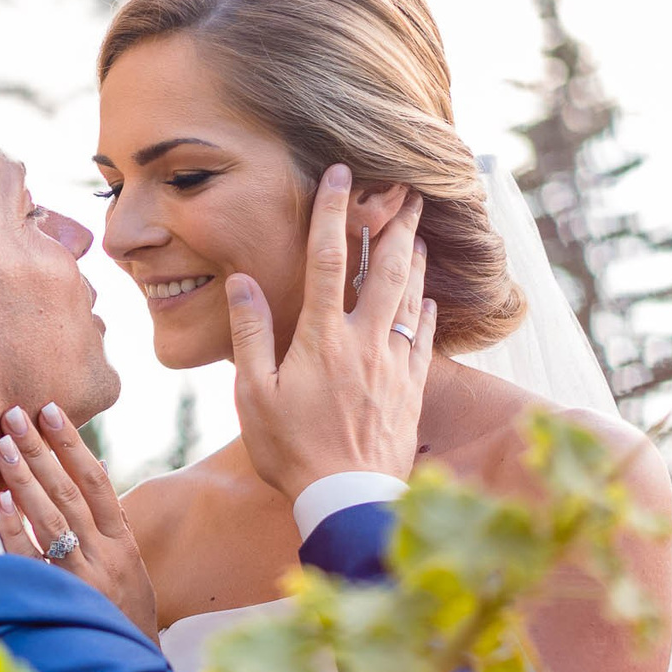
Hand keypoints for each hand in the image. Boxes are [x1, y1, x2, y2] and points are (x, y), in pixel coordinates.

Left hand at [0, 401, 157, 639]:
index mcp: (122, 540)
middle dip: (40, 450)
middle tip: (12, 415)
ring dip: (25, 479)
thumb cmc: (124, 610)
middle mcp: (105, 554)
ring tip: (1, 445)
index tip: (50, 410)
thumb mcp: (127, 562)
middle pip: (69, 492)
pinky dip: (14, 528)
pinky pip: (31, 559)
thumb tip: (97, 465)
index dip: (73, 444)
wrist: (131, 664)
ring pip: (51, 519)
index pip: (97, 480)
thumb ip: (108, 518)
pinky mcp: (60, 598)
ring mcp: (82, 577)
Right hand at [228, 169, 436, 505]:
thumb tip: (244, 281)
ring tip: (419, 229)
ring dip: (415, 257)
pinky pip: (425, 335)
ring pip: (411, 295)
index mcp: (322, 337)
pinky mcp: (411, 387)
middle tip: (408, 189)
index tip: (340, 173)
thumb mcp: (254, 393)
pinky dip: (426, 306)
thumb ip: (252, 333)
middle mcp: (365, 340)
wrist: (349, 497)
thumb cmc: (292, 450)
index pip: (328, 259)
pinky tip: (428, 295)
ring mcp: (394, 363)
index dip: (333, 212)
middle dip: (395, 223)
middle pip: (385, 267)